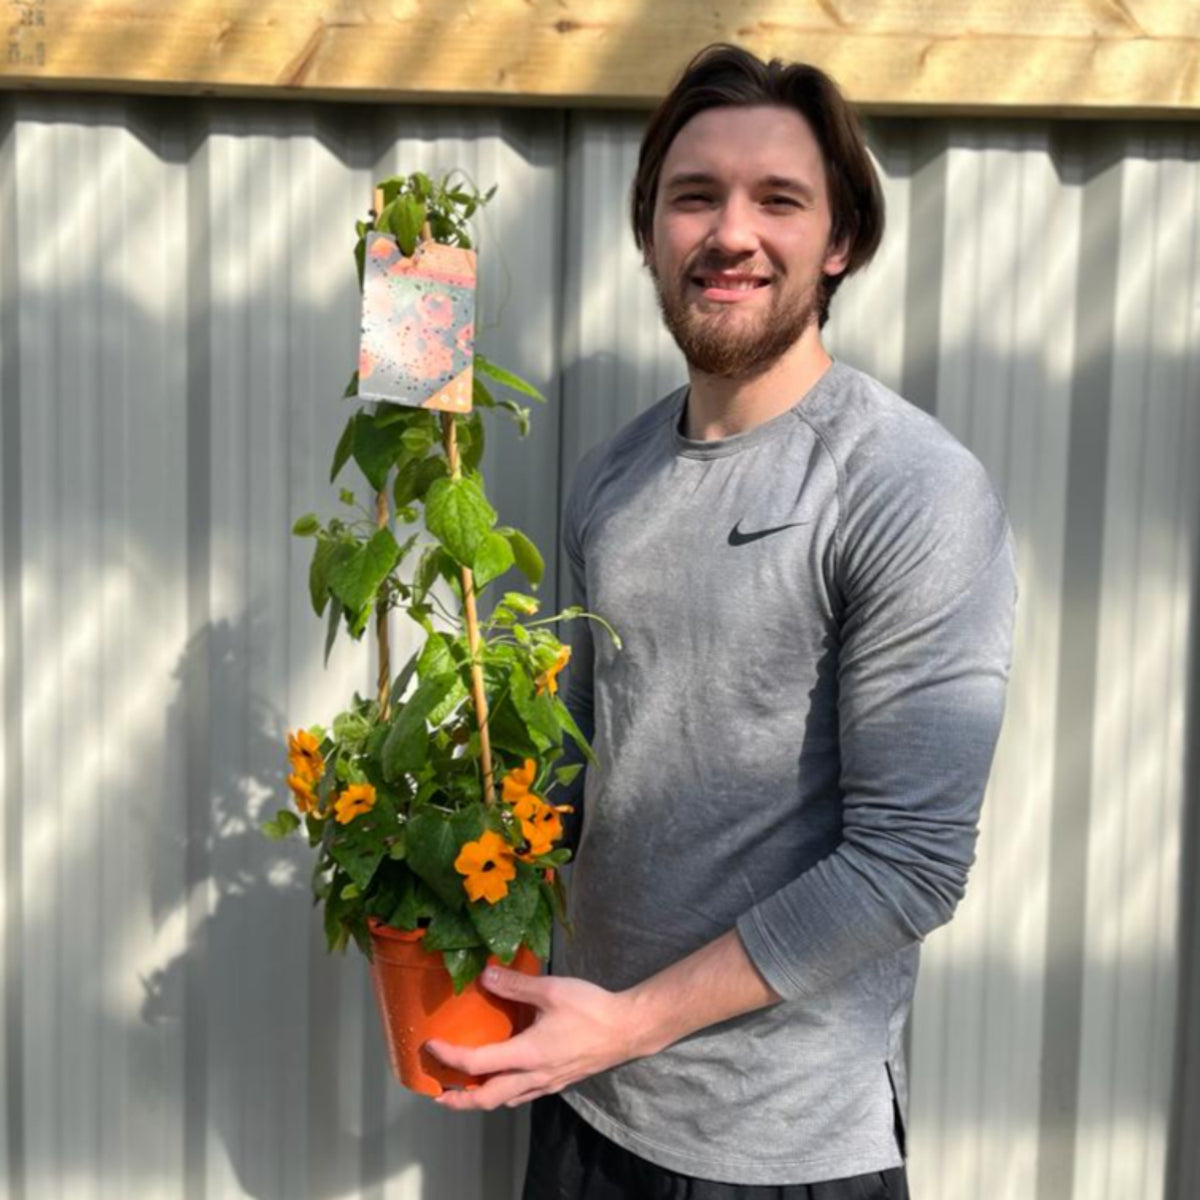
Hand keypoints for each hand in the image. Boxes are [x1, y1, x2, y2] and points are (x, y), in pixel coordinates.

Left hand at [425, 967, 642, 1110]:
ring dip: (481, 1099)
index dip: (449, 1057)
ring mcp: (547, 1083)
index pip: (477, 1063)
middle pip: (487, 1099)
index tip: (430, 1046)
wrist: (627, 1030)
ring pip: (506, 1101)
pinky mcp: (559, 1081)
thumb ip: (516, 985)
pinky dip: (504, 1093)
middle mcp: (533, 1076)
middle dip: (459, 1100)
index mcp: (527, 1054)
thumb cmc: (591, 1008)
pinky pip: (523, 1096)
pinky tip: (504, 1080)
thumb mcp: (552, 989)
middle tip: (438, 1095)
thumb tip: (484, 975)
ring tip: (465, 1091)